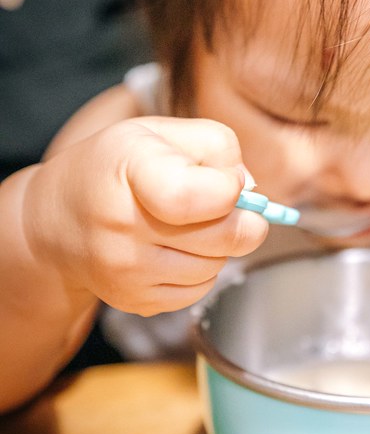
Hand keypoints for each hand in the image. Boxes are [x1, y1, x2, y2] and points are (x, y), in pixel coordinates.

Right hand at [21, 117, 267, 315]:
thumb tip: (248, 190)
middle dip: (242, 219)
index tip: (226, 180)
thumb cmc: (116, 167)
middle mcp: (123, 225)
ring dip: (220, 246)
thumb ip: (217, 146)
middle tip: (226, 204)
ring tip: (191, 224)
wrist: (58, 219)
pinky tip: (176, 248)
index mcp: (132, 168)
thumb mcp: (160, 132)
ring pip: (217, 266)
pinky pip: (200, 291)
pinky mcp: (135, 301)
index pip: (194, 196)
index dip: (228, 190)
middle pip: (223, 237)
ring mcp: (127, 270)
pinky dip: (201, 269)